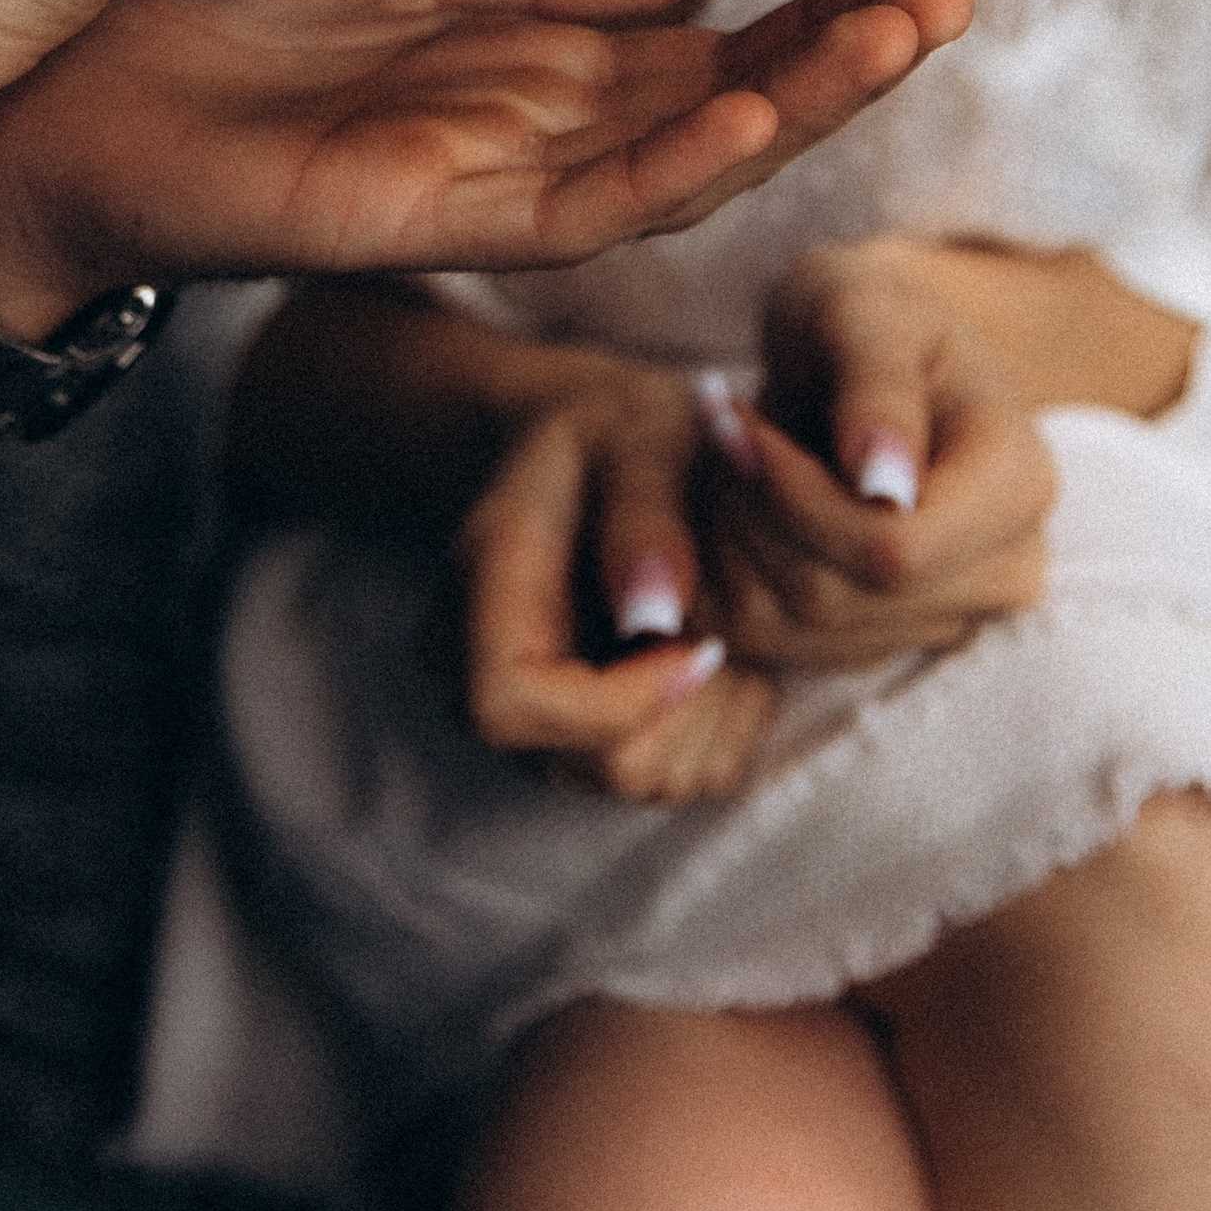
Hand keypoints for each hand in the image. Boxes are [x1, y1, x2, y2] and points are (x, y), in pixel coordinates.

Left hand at [0, 0, 969, 329]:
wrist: (41, 98)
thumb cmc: (201, 34)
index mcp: (521, 73)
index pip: (705, 51)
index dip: (816, 19)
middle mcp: (519, 138)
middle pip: (719, 108)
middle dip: (842, 60)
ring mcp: (474, 185)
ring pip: (674, 162)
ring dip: (796, 103)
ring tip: (906, 32)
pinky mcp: (412, 217)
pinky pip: (568, 209)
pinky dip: (666, 162)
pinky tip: (747, 111)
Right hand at [454, 359, 776, 802]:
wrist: (586, 449)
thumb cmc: (616, 429)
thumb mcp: (640, 431)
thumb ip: (646, 514)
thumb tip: (656, 619)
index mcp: (482, 581)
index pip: (509, 700)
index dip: (619, 700)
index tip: (705, 642)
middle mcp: (477, 666)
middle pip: (594, 761)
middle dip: (692, 705)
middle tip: (733, 624)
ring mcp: (522, 715)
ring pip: (637, 780)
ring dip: (710, 717)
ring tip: (724, 627)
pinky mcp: (572, 742)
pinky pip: (665, 781)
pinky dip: (714, 730)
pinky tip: (713, 652)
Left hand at [696, 239, 1055, 673]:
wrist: (867, 352)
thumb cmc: (867, 315)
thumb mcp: (867, 312)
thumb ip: (877, 388)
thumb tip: (886, 489)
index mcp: (1018, 484)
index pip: (895, 550)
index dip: (793, 495)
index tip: (730, 416)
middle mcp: (1002, 570)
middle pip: (839, 595)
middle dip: (752, 508)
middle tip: (715, 421)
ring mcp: (946, 617)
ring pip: (796, 625)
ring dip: (731, 534)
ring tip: (728, 446)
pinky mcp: (884, 640)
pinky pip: (772, 640)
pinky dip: (728, 569)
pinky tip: (734, 495)